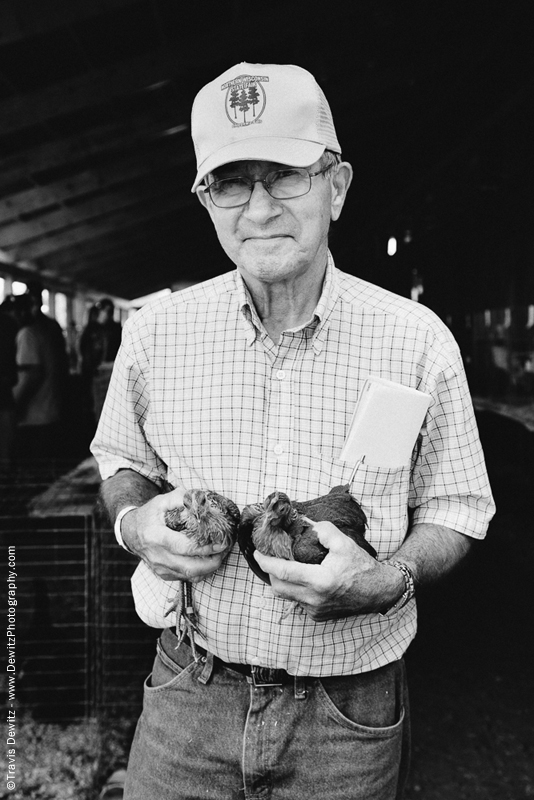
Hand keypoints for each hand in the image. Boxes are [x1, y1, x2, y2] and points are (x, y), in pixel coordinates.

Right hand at [122, 488, 231, 581]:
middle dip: (211, 562)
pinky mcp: (164, 574)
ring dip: (209, 568)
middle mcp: (157, 556)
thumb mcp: (162, 501)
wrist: (131, 532)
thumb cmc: (149, 515)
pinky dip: (201, 572)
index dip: (205, 547)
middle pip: (189, 567)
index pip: (184, 547)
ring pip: (190, 576)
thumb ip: (180, 498)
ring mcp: (160, 568)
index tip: (220, 543)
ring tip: (220, 556)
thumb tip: (201, 501)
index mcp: (156, 537)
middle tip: (224, 551)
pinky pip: (186, 578)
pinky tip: (209, 560)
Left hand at [253, 520, 403, 620]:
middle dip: (270, 573)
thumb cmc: (362, 567)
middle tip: (270, 558)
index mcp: (320, 581)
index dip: (266, 562)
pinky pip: (299, 602)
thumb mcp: (344, 543)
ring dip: (283, 582)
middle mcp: (315, 599)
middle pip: (279, 587)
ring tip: (285, 566)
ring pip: (288, 596)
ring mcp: (316, 610)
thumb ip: (323, 531)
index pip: (283, 573)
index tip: (258, 553)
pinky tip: (302, 578)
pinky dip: (296, 590)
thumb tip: (305, 524)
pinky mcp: (318, 616)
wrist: (379, 591)